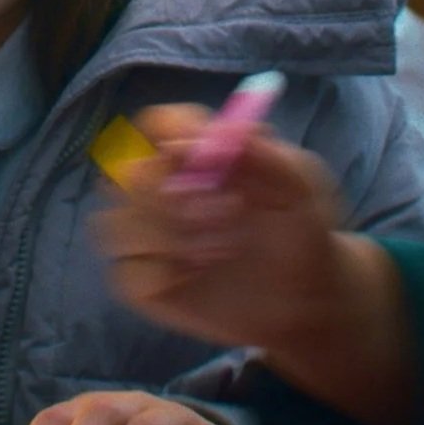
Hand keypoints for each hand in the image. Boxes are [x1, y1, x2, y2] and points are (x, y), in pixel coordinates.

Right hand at [94, 105, 346, 353]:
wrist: (308, 299)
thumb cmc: (301, 231)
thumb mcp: (301, 184)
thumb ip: (263, 152)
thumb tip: (216, 133)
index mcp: (194, 154)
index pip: (155, 125)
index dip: (167, 134)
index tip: (197, 155)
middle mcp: (160, 189)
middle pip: (124, 171)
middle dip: (168, 193)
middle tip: (228, 210)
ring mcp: (146, 236)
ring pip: (115, 222)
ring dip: (168, 234)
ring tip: (223, 249)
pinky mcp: (141, 282)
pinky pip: (126, 270)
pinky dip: (162, 272)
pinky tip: (199, 275)